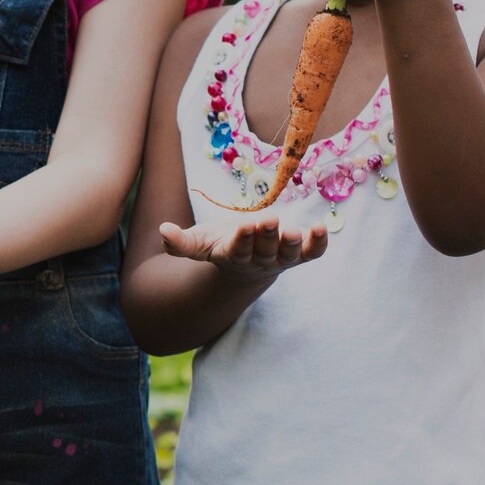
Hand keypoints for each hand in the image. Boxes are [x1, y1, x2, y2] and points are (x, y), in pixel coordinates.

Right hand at [159, 215, 328, 278]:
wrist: (248, 265)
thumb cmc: (222, 246)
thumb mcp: (201, 243)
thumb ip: (181, 242)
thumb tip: (163, 230)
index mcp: (234, 256)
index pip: (238, 250)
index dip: (242, 240)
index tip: (244, 226)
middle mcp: (259, 260)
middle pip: (264, 250)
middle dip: (266, 235)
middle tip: (268, 220)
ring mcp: (281, 259)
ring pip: (289, 254)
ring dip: (294, 243)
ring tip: (296, 231)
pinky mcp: (301, 254)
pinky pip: (313, 253)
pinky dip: (319, 244)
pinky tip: (322, 228)